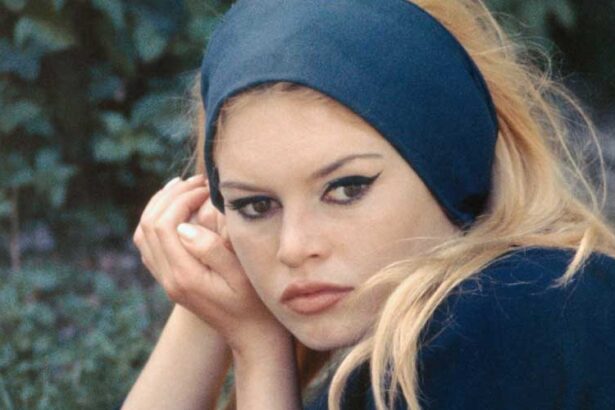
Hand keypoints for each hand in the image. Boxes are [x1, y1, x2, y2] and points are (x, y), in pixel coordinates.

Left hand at [132, 175, 288, 353]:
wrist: (250, 334)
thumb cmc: (253, 303)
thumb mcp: (240, 275)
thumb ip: (212, 249)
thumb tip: (184, 226)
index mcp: (184, 275)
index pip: (165, 225)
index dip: (182, 198)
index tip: (206, 187)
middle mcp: (168, 278)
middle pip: (148, 225)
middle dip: (169, 196)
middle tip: (195, 181)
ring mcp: (166, 281)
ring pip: (143, 235)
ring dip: (158, 206)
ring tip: (181, 187)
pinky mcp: (171, 280)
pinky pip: (149, 246)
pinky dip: (156, 222)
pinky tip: (175, 210)